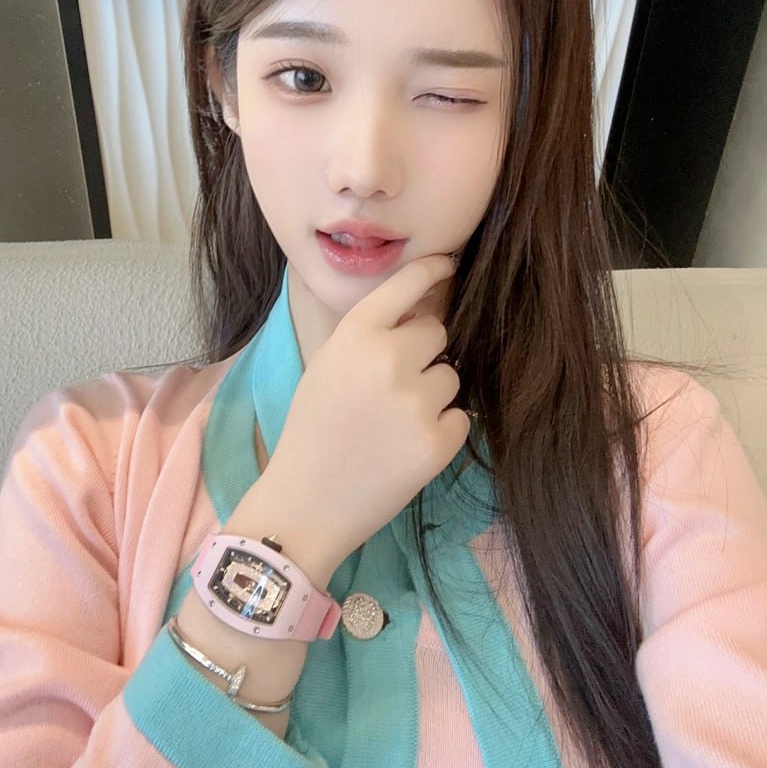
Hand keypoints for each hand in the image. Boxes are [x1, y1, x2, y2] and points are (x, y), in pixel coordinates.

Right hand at [259, 254, 468, 571]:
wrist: (306, 503)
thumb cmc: (311, 430)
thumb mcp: (328, 365)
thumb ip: (369, 336)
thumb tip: (422, 314)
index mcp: (355, 334)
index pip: (407, 284)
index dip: (434, 269)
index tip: (451, 264)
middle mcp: (389, 358)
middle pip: (437, 332)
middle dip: (423, 353)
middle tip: (394, 387)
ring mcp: (416, 401)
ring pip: (450, 376)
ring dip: (432, 394)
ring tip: (395, 424)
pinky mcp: (438, 441)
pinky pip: (460, 417)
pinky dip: (441, 430)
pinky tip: (407, 448)